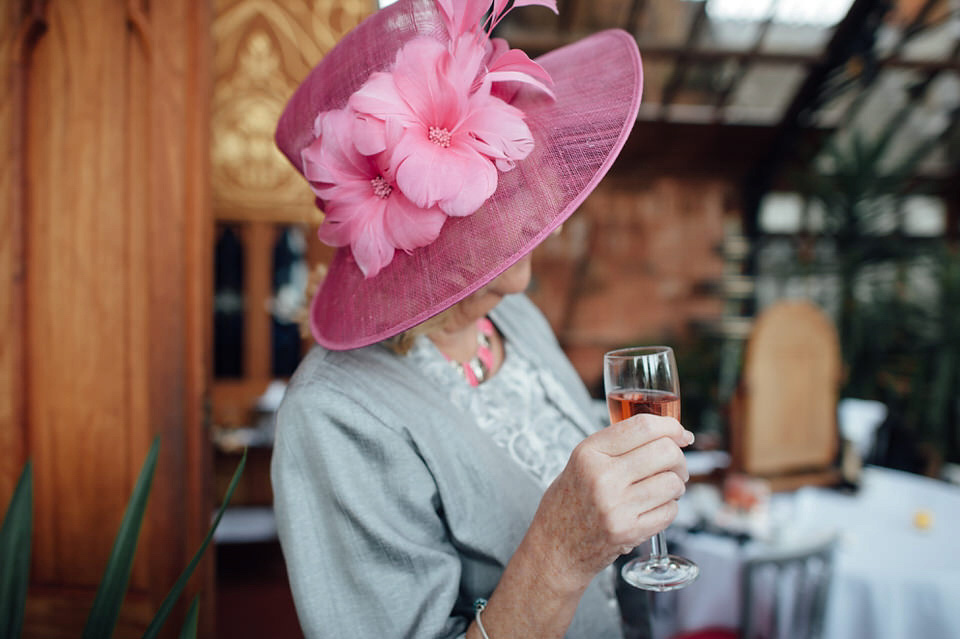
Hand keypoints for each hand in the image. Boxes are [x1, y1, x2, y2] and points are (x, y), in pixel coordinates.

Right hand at [527, 414, 693, 592]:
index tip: (680, 434)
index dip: (671, 426)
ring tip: (661, 490)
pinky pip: (670, 511)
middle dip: (679, 458)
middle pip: (666, 452)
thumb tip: (671, 434)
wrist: (554, 547)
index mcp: (589, 453)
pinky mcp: (628, 532)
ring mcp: (616, 506)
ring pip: (673, 483)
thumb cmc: (570, 500)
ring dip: (675, 485)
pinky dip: (668, 508)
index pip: (643, 426)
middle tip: (674, 467)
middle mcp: (602, 477)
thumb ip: (618, 445)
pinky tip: (652, 509)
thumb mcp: (582, 461)